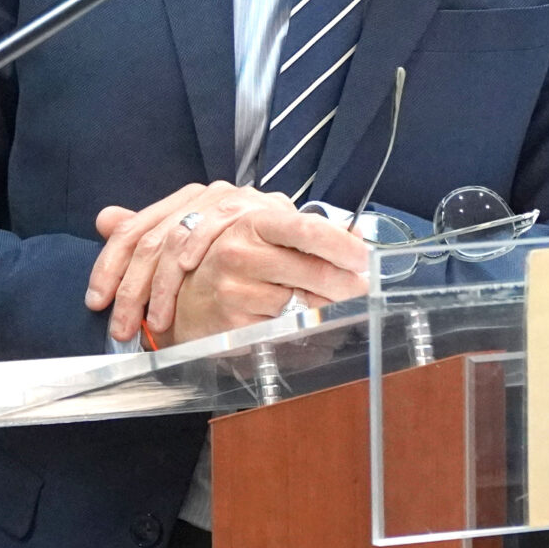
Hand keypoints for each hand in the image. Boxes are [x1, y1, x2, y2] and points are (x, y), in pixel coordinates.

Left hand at [84, 182, 242, 342]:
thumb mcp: (200, 246)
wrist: (313, 245)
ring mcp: (227, 201)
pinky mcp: (249, 209)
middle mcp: (204, 195)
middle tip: (123, 327)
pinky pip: (211, 228)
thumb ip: (156, 234)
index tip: (96, 301)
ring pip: (174, 239)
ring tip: (156, 321)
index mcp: (186, 202)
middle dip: (131, 287)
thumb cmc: (255, 250)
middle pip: (149, 238)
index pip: (134, 230)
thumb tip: (102, 218)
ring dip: (160, 285)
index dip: (109, 265)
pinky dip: (193, 255)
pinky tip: (183, 283)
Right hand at [166, 205, 371, 344]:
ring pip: (304, 301)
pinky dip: (302, 323)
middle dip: (348, 283)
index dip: (342, 245)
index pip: (307, 228)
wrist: (185, 298)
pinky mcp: (236, 322)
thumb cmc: (234, 262)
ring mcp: (236, 289)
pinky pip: (286, 325)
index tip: (363, 258)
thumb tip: (355, 233)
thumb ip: (306, 230)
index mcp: (253, 222)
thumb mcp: (264, 234)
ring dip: (327, 305)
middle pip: (314, 271)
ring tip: (330, 302)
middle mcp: (241, 252)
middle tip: (362, 288)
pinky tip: (300, 317)